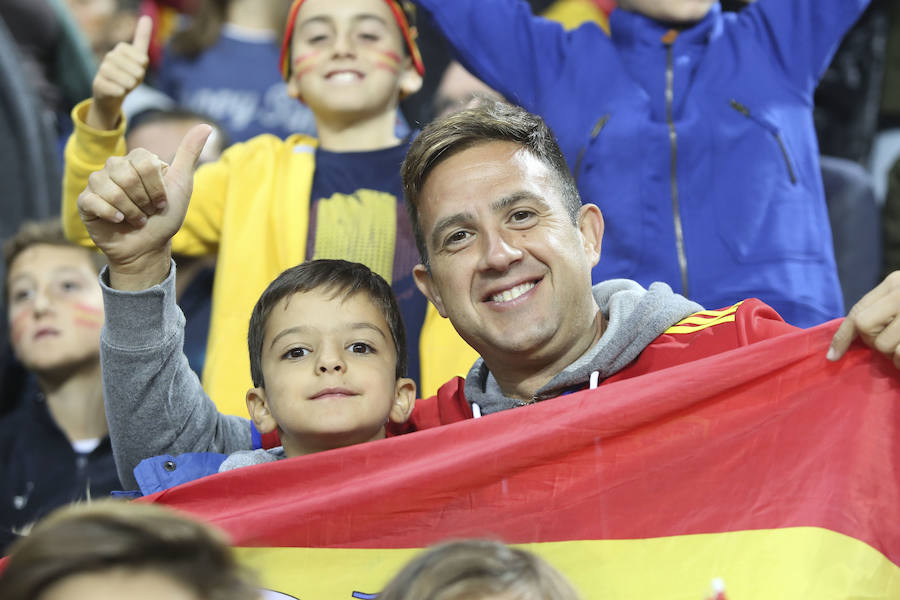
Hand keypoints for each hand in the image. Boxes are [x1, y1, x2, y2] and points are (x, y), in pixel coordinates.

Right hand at [78, 124, 211, 289]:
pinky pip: (93, 201)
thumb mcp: (182, 184)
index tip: (162, 202)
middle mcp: (115, 166)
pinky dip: (111, 215)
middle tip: (148, 212)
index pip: (144, 162)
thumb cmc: (165, 217)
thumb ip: (189, 154)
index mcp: (137, 160)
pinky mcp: (85, 200)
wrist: (148, 247)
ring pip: (111, 189)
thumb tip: (205, 126)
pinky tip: (118, 221)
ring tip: (135, 219)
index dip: (156, 188)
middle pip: (127, 176)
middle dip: (144, 201)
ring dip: (131, 211)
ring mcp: (98, 182)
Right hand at [86, 15, 152, 129]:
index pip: (142, 58)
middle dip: (138, 78)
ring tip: (126, 86)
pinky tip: (119, 91)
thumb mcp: (139, 59)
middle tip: (133, 80)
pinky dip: (120, 92)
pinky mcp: (98, 84)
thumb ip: (142, 38)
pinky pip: (114, 88)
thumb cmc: (128, 75)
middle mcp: (110, 56)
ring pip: (124, 79)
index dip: (143, 67)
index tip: (139, 68)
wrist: (113, 94)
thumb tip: (147, 17)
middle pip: (135, 70)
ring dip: (130, 85)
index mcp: (121, 49)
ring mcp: (102, 69)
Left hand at [828, 271, 899, 368]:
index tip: (832, 357)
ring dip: (893, 355)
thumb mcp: (897, 298)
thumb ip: (875, 312)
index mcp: (894, 283)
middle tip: (893, 341)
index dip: (843, 337)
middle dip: (875, 342)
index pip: (857, 314)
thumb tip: (836, 350)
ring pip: (884, 345)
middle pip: (866, 328)